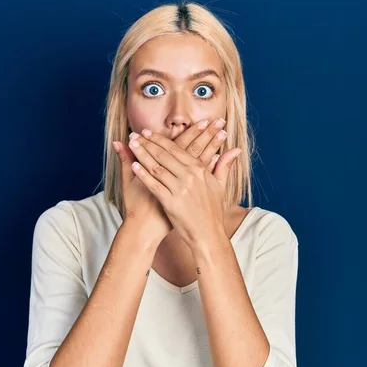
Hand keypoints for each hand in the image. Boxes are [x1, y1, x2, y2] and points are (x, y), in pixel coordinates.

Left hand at [126, 119, 241, 248]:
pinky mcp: (171, 202)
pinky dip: (143, 174)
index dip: (159, 139)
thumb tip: (235, 149)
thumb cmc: (213, 211)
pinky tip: (133, 166)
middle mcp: (189, 176)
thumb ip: (224, 165)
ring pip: (156, 167)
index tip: (148, 132)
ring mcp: (180, 189)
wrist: (208, 234)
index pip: (176, 149)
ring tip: (131, 145)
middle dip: (147, 143)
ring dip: (142, 154)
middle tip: (135, 134)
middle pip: (164, 155)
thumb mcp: (220, 185)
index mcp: (199, 170)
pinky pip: (154, 185)